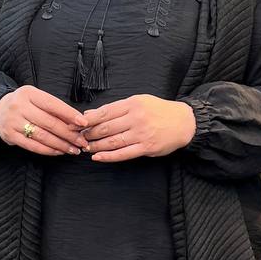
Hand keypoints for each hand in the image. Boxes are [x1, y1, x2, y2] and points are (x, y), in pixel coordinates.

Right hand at [0, 85, 88, 155]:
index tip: (83, 123)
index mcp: (29, 93)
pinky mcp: (10, 136)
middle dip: (69, 134)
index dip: (69, 114)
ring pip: (42, 136)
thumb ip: (53, 108)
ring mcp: (14, 122)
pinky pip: (33, 146)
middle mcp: (20, 106)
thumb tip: (76, 121)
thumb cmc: (23, 104)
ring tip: (73, 149)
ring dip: (61, 145)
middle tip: (82, 142)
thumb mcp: (35, 98)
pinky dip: (48, 150)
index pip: (53, 105)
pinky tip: (59, 152)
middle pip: (49, 122)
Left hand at [80, 95, 195, 162]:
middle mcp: (136, 118)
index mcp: (133, 104)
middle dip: (89, 134)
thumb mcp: (139, 102)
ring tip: (86, 148)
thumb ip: (116, 108)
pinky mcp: (147, 148)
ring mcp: (142, 134)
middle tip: (79, 138)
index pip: (105, 112)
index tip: (77, 124)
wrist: (184, 122)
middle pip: (106, 127)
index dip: (88, 120)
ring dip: (96, 146)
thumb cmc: (159, 111)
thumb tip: (91, 114)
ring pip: (113, 141)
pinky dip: (109, 157)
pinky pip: (124, 154)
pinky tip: (98, 158)